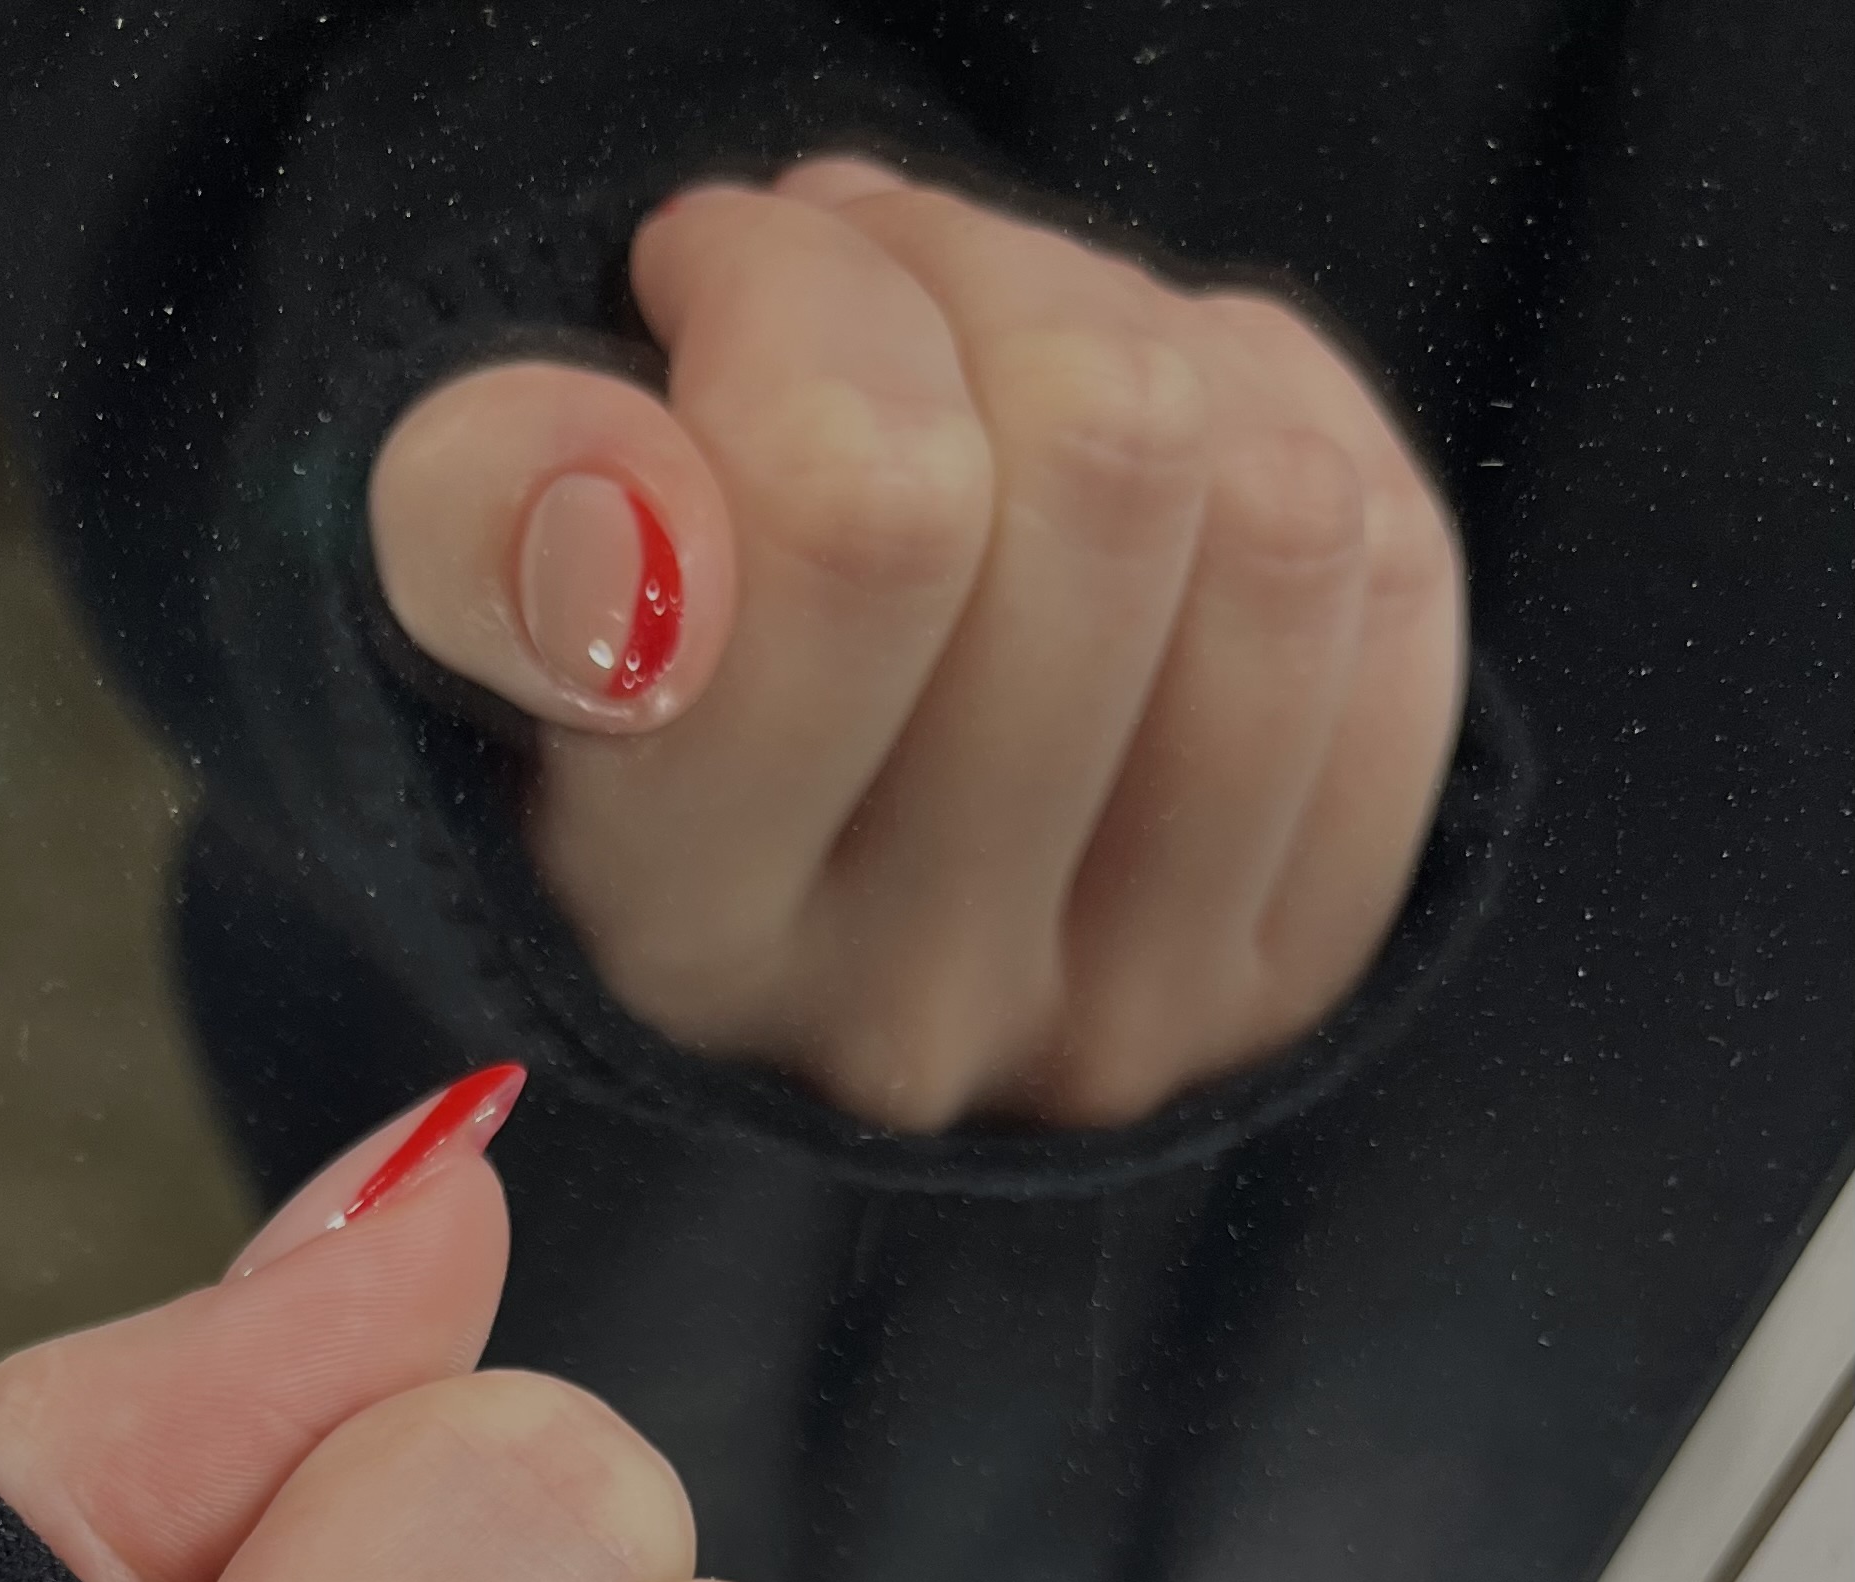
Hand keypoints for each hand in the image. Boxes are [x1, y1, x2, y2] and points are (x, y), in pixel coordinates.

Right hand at [368, 167, 1465, 1131]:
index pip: (868, 507)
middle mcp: (907, 1013)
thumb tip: (633, 513)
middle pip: (1103, 456)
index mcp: (676, 929)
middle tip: (873, 288)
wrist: (771, 874)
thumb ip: (488, 529)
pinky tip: (1156, 472)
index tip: (705, 279)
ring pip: (1273, 512)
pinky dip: (1293, 452)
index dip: (810, 291)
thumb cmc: (617, 667)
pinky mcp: (1285, 976)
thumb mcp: (480, 587)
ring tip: (1006, 371)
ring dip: (1145, 343)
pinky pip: (1393, 589)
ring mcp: (1122, 1017)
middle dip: (983, 271)